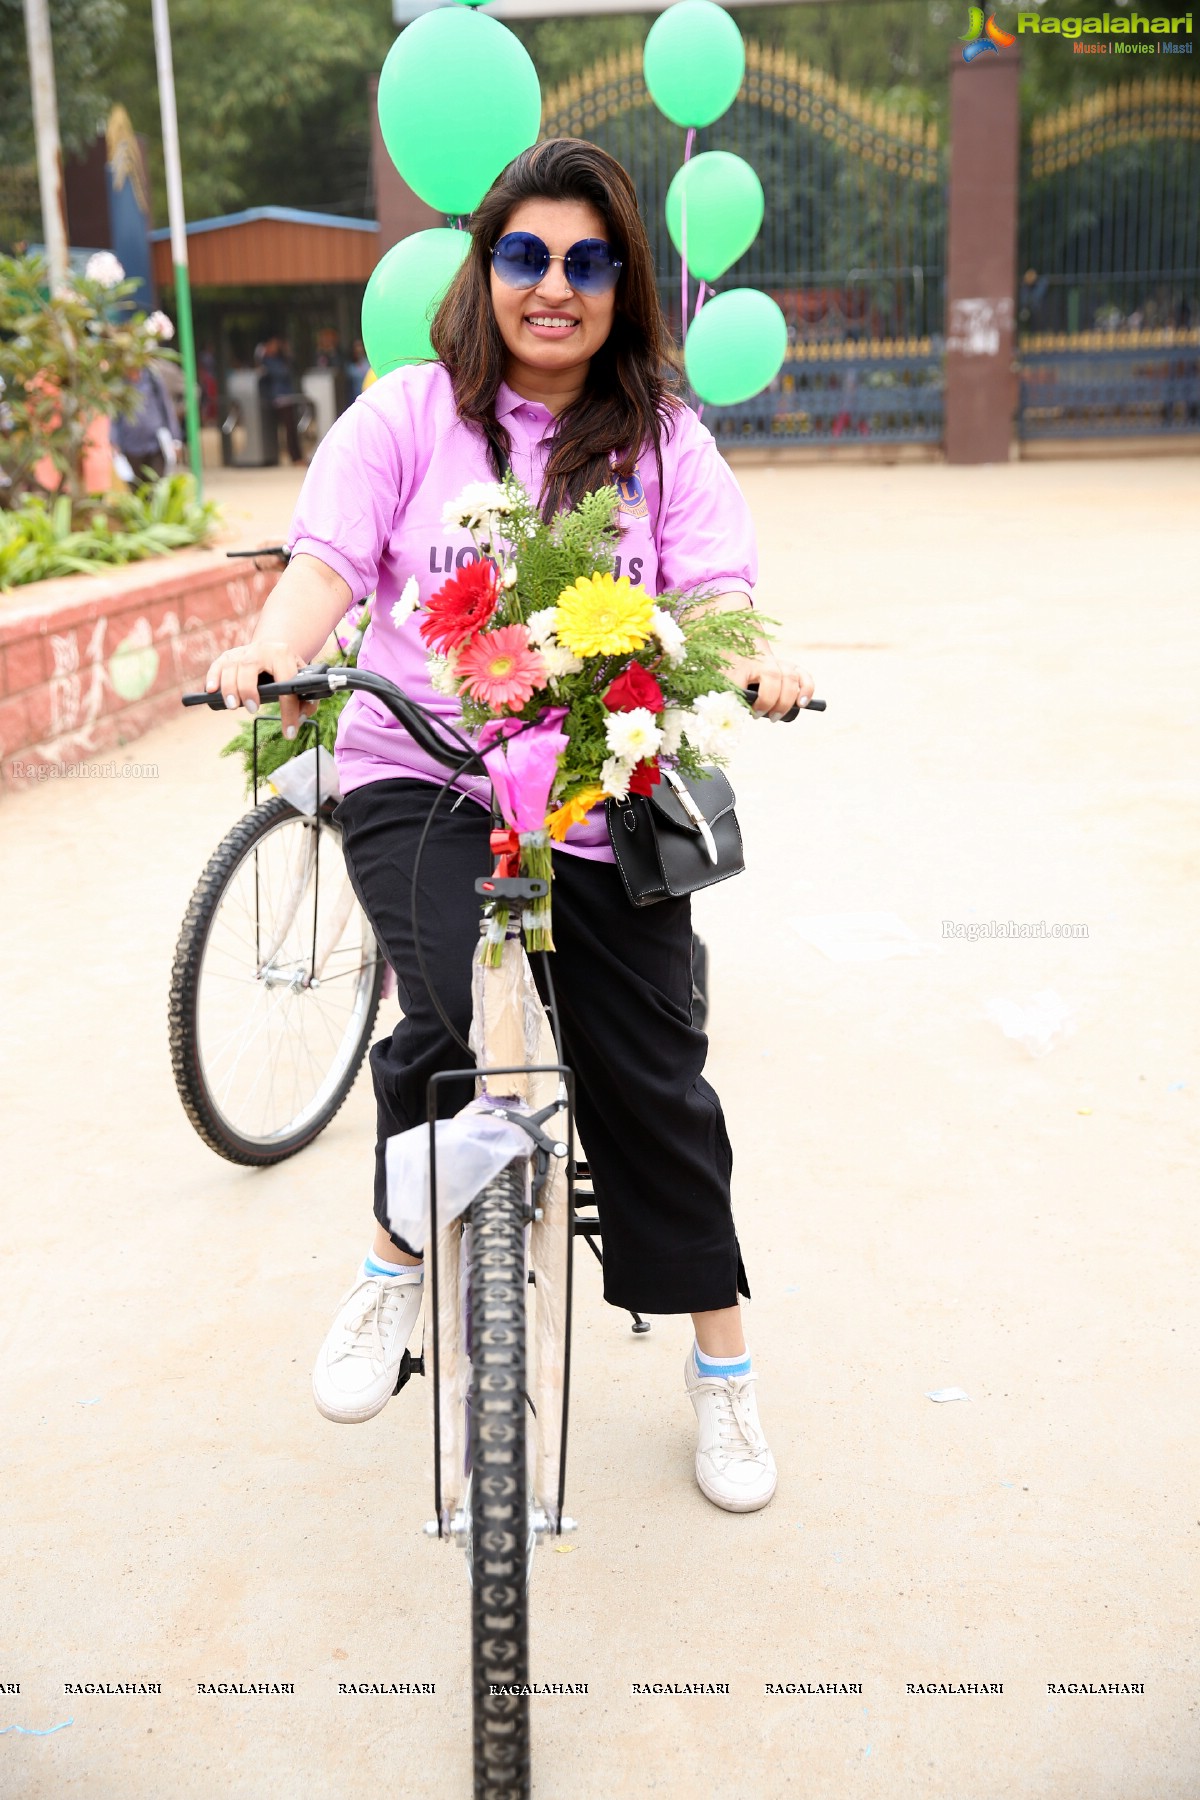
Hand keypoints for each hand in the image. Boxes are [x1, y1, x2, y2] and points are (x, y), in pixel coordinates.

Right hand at [204, 639, 318, 737]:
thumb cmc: (289, 670)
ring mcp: (243, 651)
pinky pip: (217, 665)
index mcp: (283, 654)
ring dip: (229, 687)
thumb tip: (299, 719)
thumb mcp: (303, 680)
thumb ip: (308, 701)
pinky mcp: (228, 656)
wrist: (274, 648)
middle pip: (248, 666)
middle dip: (248, 689)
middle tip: (252, 709)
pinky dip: (212, 678)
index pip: (286, 682)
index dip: (288, 710)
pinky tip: (211, 691)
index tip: (289, 732)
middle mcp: (261, 649)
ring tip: (232, 705)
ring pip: (231, 667)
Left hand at [725, 649, 814, 719]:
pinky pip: (803, 676)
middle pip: (772, 677)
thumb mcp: (720, 677)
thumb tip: (728, 714)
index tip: (742, 710)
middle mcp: (761, 660)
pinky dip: (807, 689)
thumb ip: (724, 693)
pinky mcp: (790, 667)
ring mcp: (778, 663)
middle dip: (768, 701)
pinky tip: (802, 704)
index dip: (740, 697)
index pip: (740, 680)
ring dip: (786, 699)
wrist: (740, 641)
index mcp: (739, 663)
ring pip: (789, 676)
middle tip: (758, 715)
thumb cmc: (729, 665)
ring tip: (776, 716)